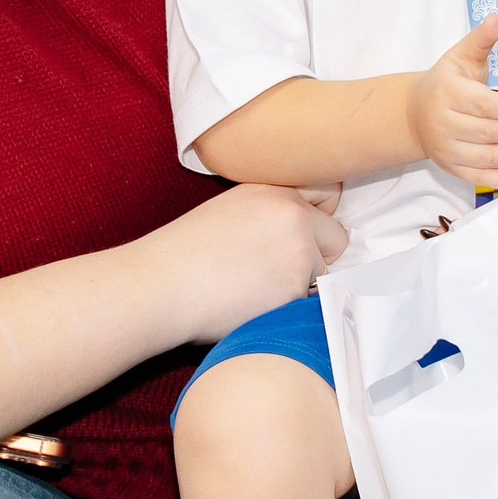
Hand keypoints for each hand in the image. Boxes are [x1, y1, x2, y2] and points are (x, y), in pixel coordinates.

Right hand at [139, 184, 346, 345]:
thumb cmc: (184, 255)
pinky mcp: (296, 287)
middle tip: (275, 269)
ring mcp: (297, 250)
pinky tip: (253, 304)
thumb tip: (303, 233)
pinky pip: (308, 303)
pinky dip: (288, 308)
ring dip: (300, 285)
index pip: (328, 193)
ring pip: (323, 274)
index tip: (304, 233)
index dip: (318, 218)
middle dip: (317, 256)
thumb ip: (270, 213)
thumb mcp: (231, 211)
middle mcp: (291, 213)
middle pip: (337, 237)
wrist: (160, 285)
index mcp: (273, 189)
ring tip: (254, 288)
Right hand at [406, 15, 497, 191]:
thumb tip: (495, 17)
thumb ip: (480, 41)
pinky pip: (478, 177)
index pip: (484, 105)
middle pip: (489, 132)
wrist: (413, 113)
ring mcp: (447, 149)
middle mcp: (444, 123)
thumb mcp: (459, 57)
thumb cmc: (445, 83)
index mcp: (448, 94)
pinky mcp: (451, 168)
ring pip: (487, 156)